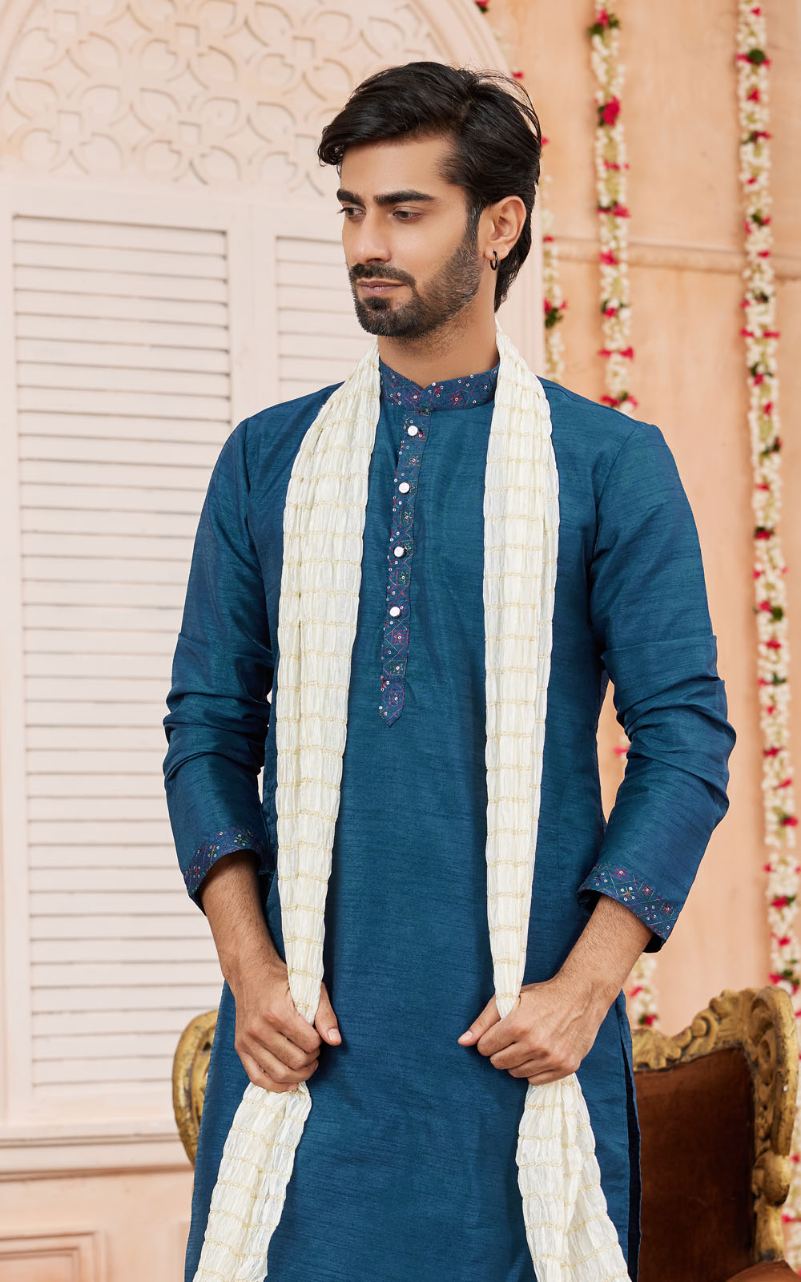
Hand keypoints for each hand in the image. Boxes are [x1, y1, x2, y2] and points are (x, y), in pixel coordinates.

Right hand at [230, 949, 341, 1092]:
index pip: (309, 1043)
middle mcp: (259, 1028)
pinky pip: (257, 1078)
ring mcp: (247, 1040)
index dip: (319, 1043)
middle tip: (314, 1050)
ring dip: (299, 1074)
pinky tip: (290, 1083)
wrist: (250, 973)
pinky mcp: (240, 1047)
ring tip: (306, 1064)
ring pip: (279, 1074)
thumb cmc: (283, 980)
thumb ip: (325, 1014)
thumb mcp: (310, 989)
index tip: (318, 1036)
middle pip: (295, 1061)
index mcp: (278, 1012)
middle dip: (311, 1059)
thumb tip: (335, 1041)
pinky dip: (275, 1086)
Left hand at [456, 972, 610, 1084]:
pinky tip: (539, 1053)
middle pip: (498, 1063)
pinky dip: (532, 1069)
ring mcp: (552, 1058)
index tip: (498, 1032)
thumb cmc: (542, 996)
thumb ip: (483, 1020)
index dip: (488, 1040)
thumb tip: (462, 1042)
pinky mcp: (566, 1067)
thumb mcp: (509, 998)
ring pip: (515, 1073)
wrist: (581, 997)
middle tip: (512, 1038)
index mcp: (518, 1025)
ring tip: (527, 1043)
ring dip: (516, 1061)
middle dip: (500, 1051)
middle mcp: (535, 1044)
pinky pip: (535, 1080)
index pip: (484, 1048)